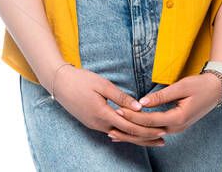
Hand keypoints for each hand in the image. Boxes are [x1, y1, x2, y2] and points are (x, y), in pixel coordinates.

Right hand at [51, 65, 167, 145]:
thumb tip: (139, 106)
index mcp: (102, 114)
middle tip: (163, 140)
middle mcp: (99, 124)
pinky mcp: (92, 123)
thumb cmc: (81, 80)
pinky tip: (133, 135)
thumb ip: (121, 97)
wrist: (59, 83)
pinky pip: (112, 131)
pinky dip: (125, 134)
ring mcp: (94, 125)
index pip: (129, 126)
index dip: (146, 129)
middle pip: (127, 135)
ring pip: (120, 135)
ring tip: (153, 139)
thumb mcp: (102, 84)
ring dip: (136, 137)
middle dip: (146, 138)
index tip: (161, 130)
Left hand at [109, 72, 221, 139]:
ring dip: (134, 133)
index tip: (118, 110)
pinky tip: (131, 130)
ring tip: (116, 132)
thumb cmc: (200, 85)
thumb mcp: (181, 87)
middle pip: (148, 132)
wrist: (216, 90)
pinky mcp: (176, 125)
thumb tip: (142, 101)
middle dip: (129, 129)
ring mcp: (177, 128)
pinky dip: (142, 131)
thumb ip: (161, 95)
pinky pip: (155, 131)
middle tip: (111, 125)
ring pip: (151, 135)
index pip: (150, 120)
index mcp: (179, 118)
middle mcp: (177, 127)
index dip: (133, 116)